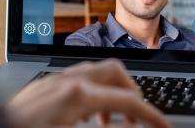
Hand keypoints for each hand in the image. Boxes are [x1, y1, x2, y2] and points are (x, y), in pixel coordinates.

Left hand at [0, 59, 168, 127]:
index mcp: (77, 94)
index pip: (129, 100)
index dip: (152, 116)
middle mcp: (66, 80)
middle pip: (115, 72)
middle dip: (133, 94)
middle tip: (138, 121)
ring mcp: (53, 81)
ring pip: (96, 74)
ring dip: (111, 95)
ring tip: (112, 124)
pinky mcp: (42, 89)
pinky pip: (77, 81)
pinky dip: (93, 96)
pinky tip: (86, 120)